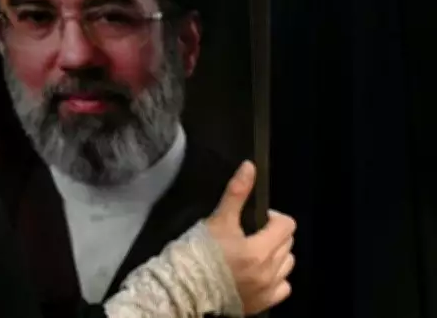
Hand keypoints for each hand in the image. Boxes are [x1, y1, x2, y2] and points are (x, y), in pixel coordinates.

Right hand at [205, 161, 296, 314]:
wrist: (184, 289)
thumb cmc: (198, 253)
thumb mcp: (218, 220)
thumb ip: (236, 193)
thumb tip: (249, 166)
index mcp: (260, 250)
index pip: (286, 225)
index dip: (273, 217)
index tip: (258, 218)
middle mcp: (269, 272)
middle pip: (288, 244)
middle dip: (274, 234)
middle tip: (252, 232)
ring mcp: (266, 290)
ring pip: (287, 266)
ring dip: (277, 255)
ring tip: (257, 252)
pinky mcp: (260, 304)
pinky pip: (282, 288)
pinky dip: (276, 279)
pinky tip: (261, 273)